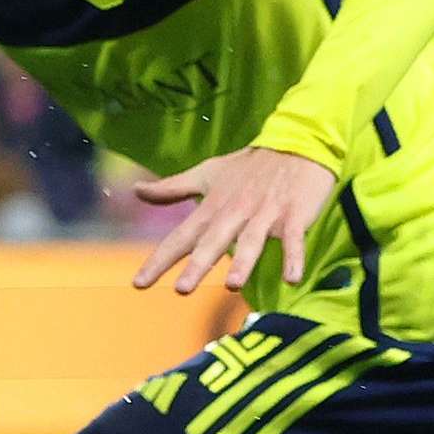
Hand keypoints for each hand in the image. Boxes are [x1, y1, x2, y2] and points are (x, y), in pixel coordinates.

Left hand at [132, 145, 337, 296]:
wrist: (297, 143)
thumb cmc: (249, 165)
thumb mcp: (207, 173)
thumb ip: (172, 188)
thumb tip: (136, 190)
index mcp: (213, 206)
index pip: (181, 236)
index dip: (160, 260)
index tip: (139, 284)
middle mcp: (236, 211)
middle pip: (214, 240)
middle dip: (198, 264)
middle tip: (182, 290)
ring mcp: (266, 213)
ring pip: (252, 240)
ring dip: (243, 262)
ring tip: (233, 285)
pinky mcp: (295, 215)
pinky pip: (294, 239)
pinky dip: (294, 258)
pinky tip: (293, 279)